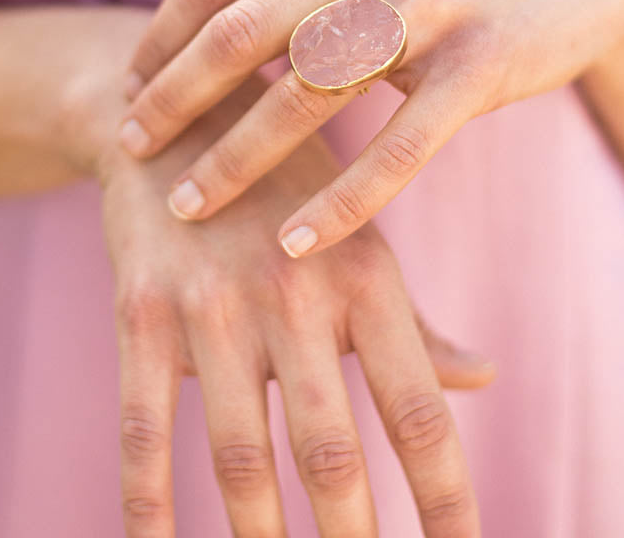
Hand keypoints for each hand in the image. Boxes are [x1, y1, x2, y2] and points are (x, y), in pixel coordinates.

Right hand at [91, 71, 493, 536]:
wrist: (183, 123)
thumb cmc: (288, 189)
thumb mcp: (359, 238)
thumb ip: (415, 321)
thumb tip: (482, 378)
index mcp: (365, 278)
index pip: (420, 413)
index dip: (448, 501)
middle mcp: (295, 294)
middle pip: (333, 453)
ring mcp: (213, 306)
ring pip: (241, 457)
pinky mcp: (142, 313)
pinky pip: (144, 428)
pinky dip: (148, 506)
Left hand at [119, 0, 623, 255]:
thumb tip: (203, 46)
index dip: (161, 41)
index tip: (129, 92)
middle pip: (241, 32)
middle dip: (174, 100)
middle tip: (131, 151)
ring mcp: (433, 0)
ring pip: (307, 92)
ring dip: (237, 158)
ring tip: (190, 207)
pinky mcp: (483, 61)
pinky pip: (397, 146)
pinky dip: (341, 200)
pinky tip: (296, 241)